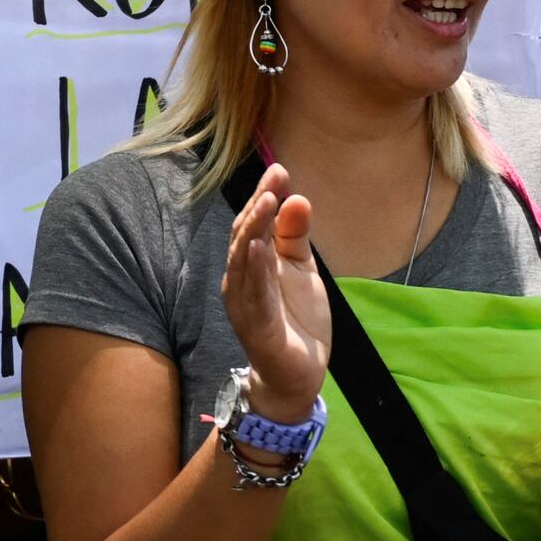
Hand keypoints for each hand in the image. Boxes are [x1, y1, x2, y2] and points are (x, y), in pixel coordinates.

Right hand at [219, 159, 330, 417]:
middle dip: (258, 207)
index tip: (279, 169)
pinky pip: (253, 296)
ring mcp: (245, 303)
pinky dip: (254, 273)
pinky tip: (259, 251)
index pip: (253, 223)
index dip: (264, 196)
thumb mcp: (300, 269)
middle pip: (245, 237)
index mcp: (250, 263)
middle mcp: (240, 280)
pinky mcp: (256, 327)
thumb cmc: (294, 317)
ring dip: (252, 232)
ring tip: (265, 205)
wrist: (298, 371)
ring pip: (244, 262)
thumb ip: (294, 236)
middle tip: (274, 181)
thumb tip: (297, 197)